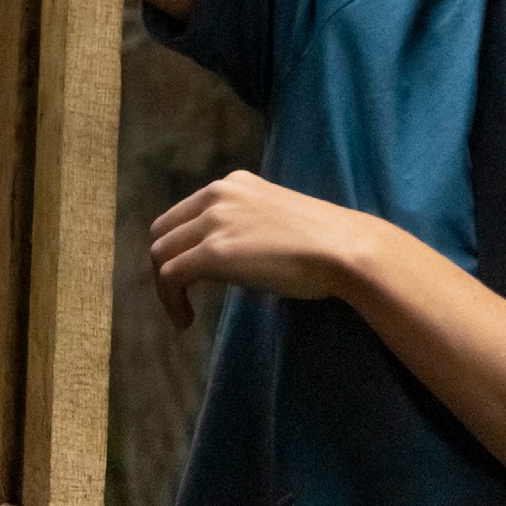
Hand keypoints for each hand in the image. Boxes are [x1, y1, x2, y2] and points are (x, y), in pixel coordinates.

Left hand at [149, 171, 371, 327]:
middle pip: (162, 231)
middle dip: (164, 266)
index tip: (189, 276)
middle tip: (180, 295)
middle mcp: (217, 195)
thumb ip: (246, 227)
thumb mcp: (275, 220)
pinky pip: (171, 277)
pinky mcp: (215, 252)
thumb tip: (228, 257)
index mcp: (232, 184)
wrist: (344, 250)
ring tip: (182, 312)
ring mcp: (214, 222)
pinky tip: (185, 321)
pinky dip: (170, 302)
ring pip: (161, 255)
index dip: (178, 248)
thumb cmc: (324, 244)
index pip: (183, 214)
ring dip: (165, 288)